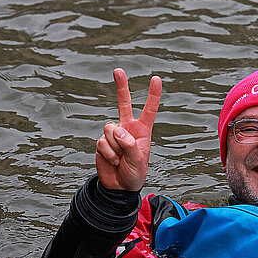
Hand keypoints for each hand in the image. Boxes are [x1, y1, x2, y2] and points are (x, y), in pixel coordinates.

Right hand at [95, 68, 161, 190]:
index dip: (153, 95)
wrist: (118, 187)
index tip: (156, 78)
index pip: (149, 110)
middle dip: (121, 86)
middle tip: (118, 70)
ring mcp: (113, 134)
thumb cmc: (134, 174)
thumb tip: (116, 129)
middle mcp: (127, 128)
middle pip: (123, 103)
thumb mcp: (138, 162)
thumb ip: (130, 145)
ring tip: (121, 159)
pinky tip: (113, 161)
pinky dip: (108, 154)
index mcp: (142, 131)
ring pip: (110, 129)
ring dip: (115, 147)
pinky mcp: (102, 142)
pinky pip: (102, 142)